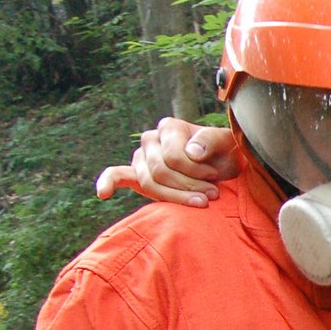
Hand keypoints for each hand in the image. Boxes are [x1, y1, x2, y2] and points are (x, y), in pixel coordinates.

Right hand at [95, 117, 240, 206]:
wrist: (223, 169)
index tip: (215, 178)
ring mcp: (141, 158)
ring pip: (149, 183)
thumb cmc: (225, 155)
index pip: (173, 156)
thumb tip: (191, 152)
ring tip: (201, 202)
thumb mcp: (227, 143)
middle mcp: (151, 139)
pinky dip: (108, 183)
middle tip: (212, 194)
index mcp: (169, 127)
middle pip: (161, 171)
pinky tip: (103, 193)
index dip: (195, 171)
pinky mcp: (137, 175)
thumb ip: (211, 140)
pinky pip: (117, 175)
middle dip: (189, 186)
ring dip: (176, 197)